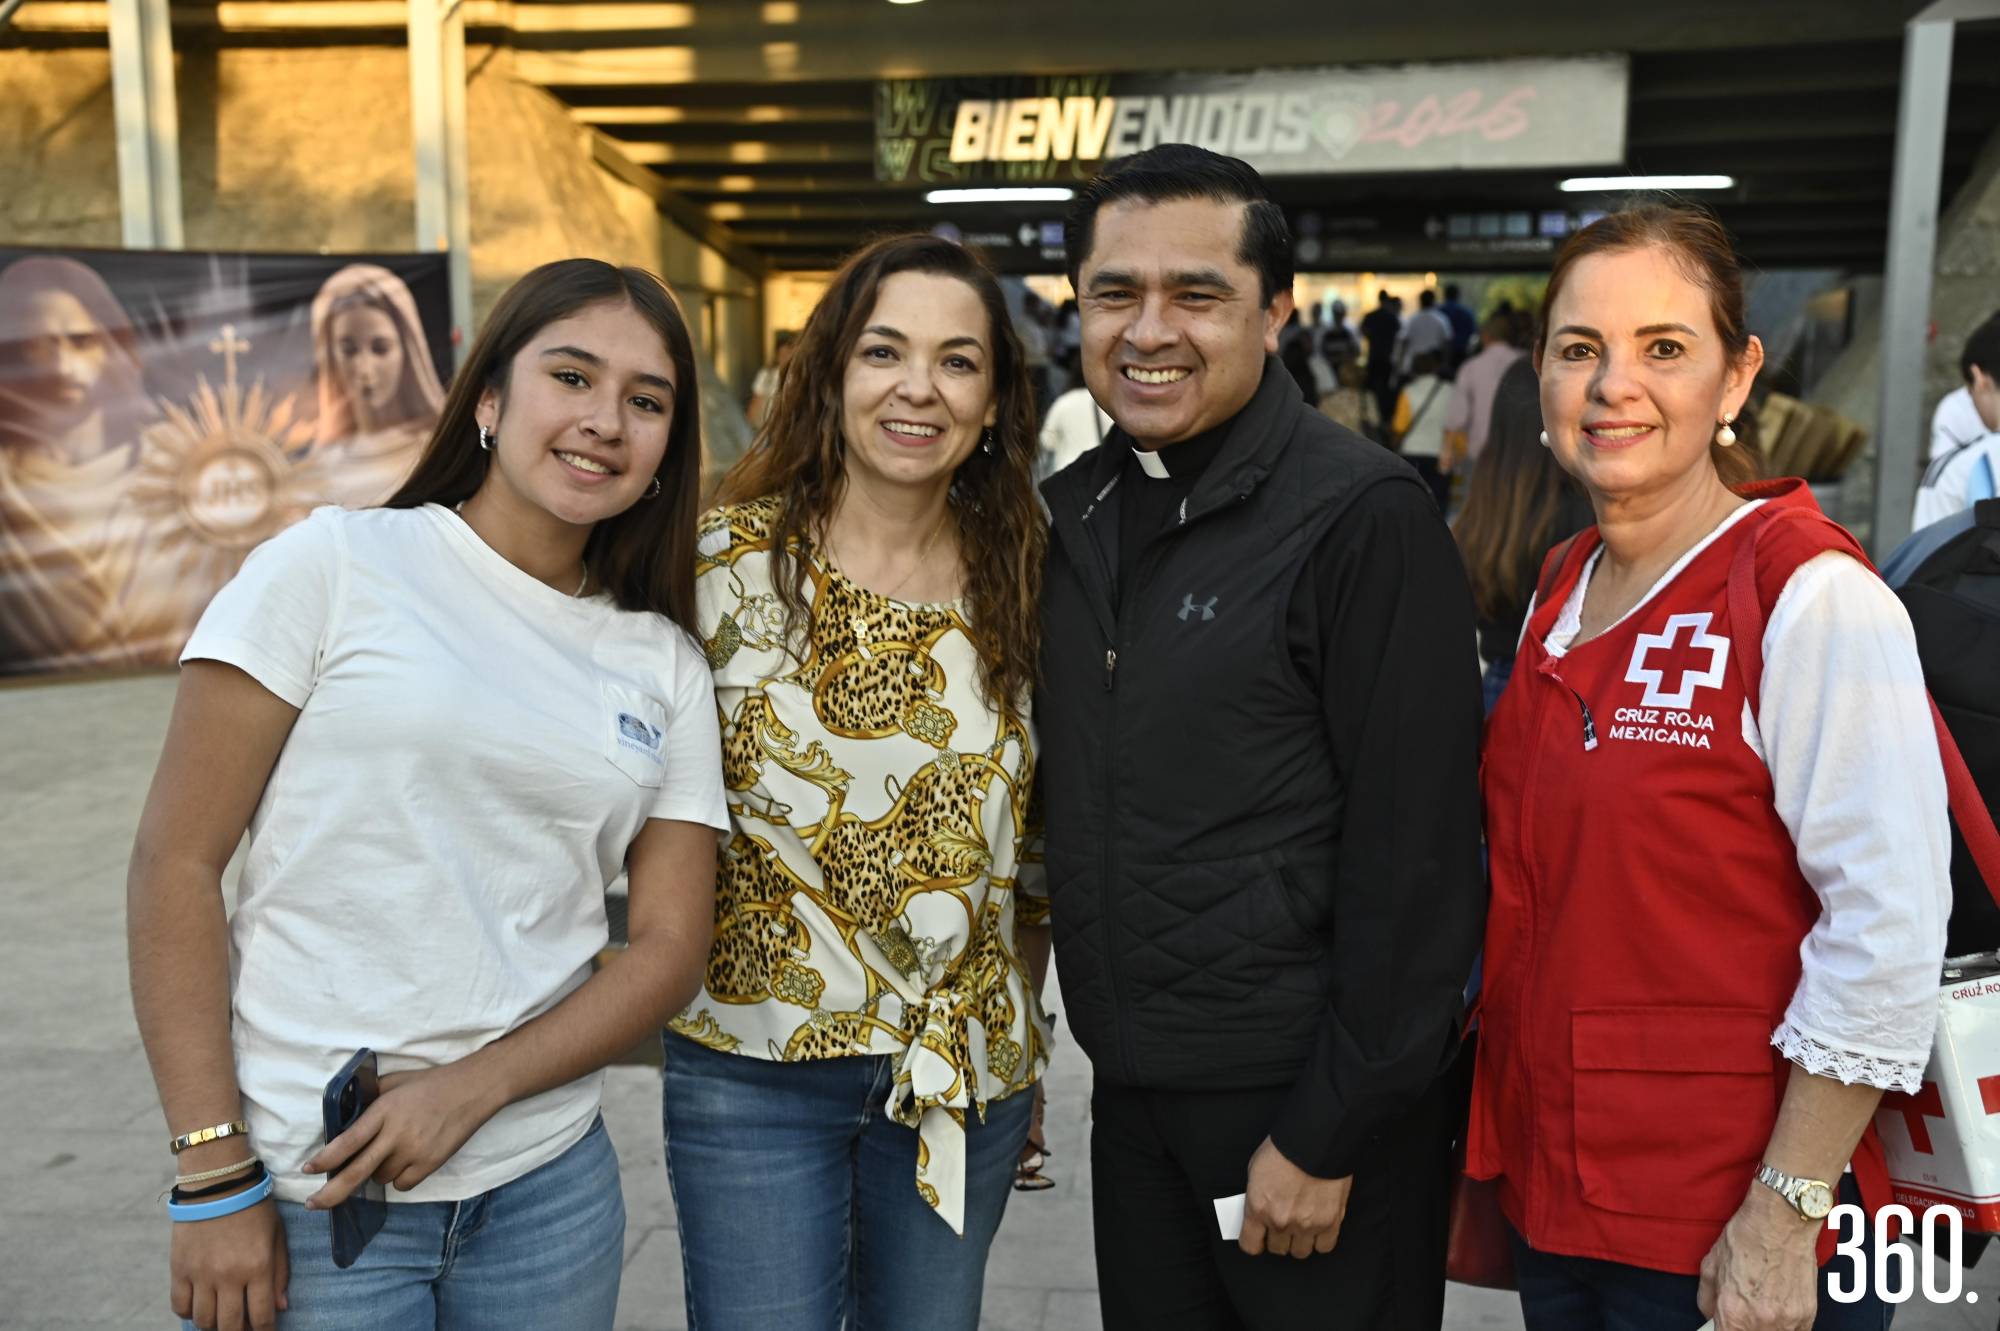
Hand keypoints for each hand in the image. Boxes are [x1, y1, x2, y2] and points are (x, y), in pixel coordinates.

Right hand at [171, 1195, 287, 1330]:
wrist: (218, 1183)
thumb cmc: (254, 1208)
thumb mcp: (277, 1236)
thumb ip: (280, 1273)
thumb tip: (280, 1306)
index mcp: (258, 1267)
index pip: (261, 1316)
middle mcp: (229, 1275)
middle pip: (230, 1325)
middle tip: (243, 1326)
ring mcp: (201, 1274)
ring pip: (204, 1321)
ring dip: (214, 1325)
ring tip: (222, 1316)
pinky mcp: (179, 1269)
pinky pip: (180, 1306)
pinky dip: (189, 1313)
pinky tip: (200, 1306)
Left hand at [302, 1062, 502, 1208]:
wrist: (473, 1090)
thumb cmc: (431, 1083)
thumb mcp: (395, 1083)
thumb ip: (370, 1101)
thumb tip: (345, 1119)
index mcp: (385, 1111)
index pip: (348, 1141)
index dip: (326, 1158)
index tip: (308, 1170)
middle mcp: (397, 1134)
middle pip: (357, 1172)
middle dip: (331, 1193)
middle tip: (313, 1204)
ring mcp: (415, 1152)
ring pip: (380, 1178)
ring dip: (376, 1171)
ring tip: (391, 1150)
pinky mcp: (431, 1164)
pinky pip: (402, 1184)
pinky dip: (398, 1177)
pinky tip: (406, 1160)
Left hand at [1239, 1136, 1352, 1259]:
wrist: (1316, 1139)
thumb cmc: (1284, 1149)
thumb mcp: (1256, 1170)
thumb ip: (1257, 1198)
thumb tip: (1259, 1212)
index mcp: (1258, 1208)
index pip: (1251, 1245)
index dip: (1255, 1242)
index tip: (1259, 1237)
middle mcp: (1281, 1221)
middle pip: (1278, 1249)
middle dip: (1279, 1238)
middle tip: (1283, 1224)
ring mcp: (1307, 1225)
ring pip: (1301, 1252)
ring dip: (1300, 1241)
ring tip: (1302, 1225)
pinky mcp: (1331, 1223)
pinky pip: (1324, 1247)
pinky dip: (1321, 1240)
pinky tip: (1319, 1227)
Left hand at [1696, 1187, 1820, 1330]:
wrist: (1781, 1221)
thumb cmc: (1745, 1237)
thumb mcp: (1710, 1266)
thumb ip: (1707, 1299)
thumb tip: (1710, 1317)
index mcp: (1733, 1311)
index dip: (1723, 1330)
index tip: (1724, 1323)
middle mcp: (1761, 1321)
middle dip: (1743, 1328)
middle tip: (1743, 1313)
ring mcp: (1787, 1321)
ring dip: (1764, 1327)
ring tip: (1760, 1306)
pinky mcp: (1808, 1315)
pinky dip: (1784, 1326)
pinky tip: (1777, 1308)